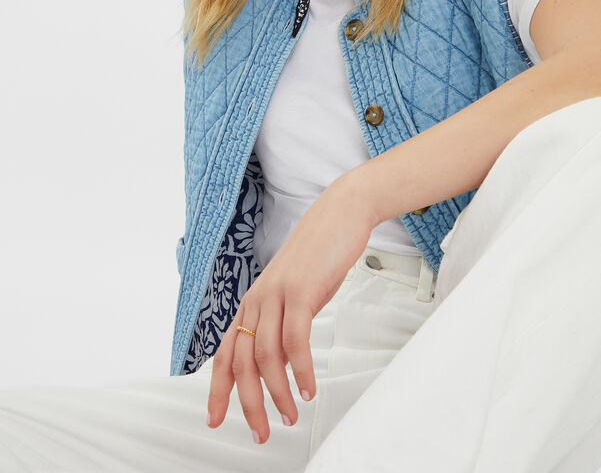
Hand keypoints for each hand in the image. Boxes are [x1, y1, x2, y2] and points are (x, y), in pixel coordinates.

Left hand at [205, 174, 372, 443]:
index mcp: (252, 301)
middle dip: (249, 404)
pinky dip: (301, 370)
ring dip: (278, 393)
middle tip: (261, 432)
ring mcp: (277, 294)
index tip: (215, 419)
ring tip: (290, 415)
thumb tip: (281, 362)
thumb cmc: (319, 254)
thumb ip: (282, 323)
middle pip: (242, 362)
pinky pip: (295, 340)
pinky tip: (308, 388)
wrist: (339, 215)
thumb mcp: (294, 292)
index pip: (226, 352)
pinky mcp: (301, 291)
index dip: (217, 389)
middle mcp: (258, 299)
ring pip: (266, 357)